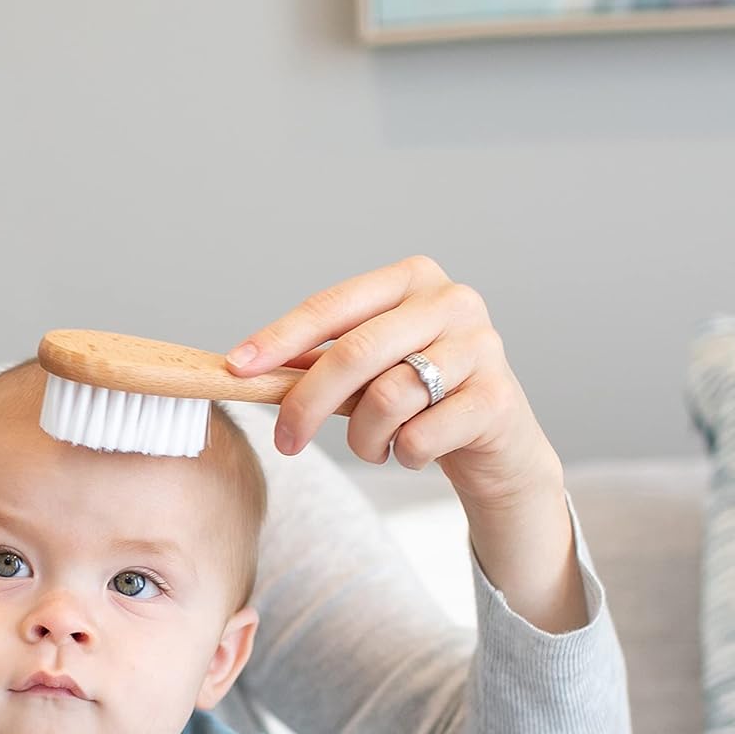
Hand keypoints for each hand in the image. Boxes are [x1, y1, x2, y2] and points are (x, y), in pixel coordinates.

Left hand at [226, 255, 562, 511]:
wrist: (496, 440)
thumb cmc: (420, 398)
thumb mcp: (368, 371)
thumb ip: (317, 361)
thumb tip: (243, 367)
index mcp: (412, 278)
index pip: (332, 306)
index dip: (280, 338)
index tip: (236, 367)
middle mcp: (451, 300)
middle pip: (354, 352)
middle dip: (307, 403)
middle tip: (286, 441)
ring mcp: (481, 345)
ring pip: (386, 399)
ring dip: (363, 439)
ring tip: (374, 446)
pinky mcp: (498, 398)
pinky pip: (419, 436)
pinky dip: (401, 455)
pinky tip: (412, 451)